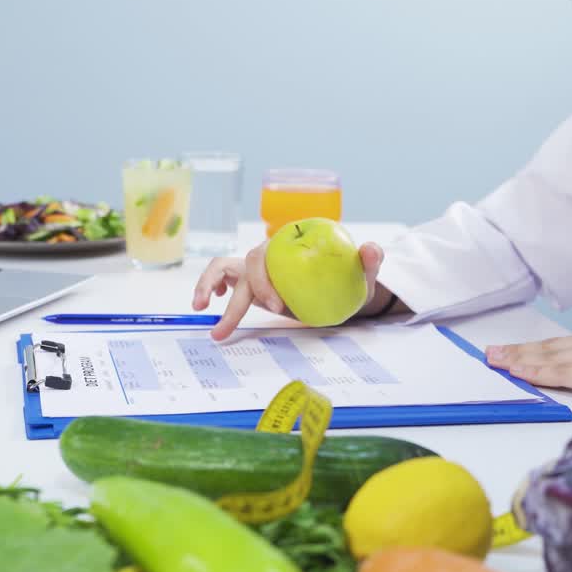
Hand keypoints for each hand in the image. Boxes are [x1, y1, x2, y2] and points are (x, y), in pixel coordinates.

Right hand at [193, 242, 385, 341]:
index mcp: (291, 244)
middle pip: (244, 266)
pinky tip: (208, 304)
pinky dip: (209, 287)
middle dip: (238, 297)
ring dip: (206, 284)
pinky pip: (224, 279)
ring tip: (200, 308)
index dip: (264, 281)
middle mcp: (270, 253)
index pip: (266, 255)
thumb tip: (371, 249)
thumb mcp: (365, 272)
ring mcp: (258, 267)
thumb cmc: (351, 279)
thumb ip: (370, 260)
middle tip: (231, 327)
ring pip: (224, 267)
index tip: (277, 307)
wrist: (343, 289)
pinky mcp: (251, 282)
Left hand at [484, 326, 571, 411]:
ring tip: (496, 361)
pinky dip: (537, 371)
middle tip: (494, 353)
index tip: (519, 353)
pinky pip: (563, 372)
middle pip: (555, 347)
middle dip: (522, 351)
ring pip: (553, 357)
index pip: (570, 347)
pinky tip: (519, 372)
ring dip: (521, 359)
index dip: (541, 351)